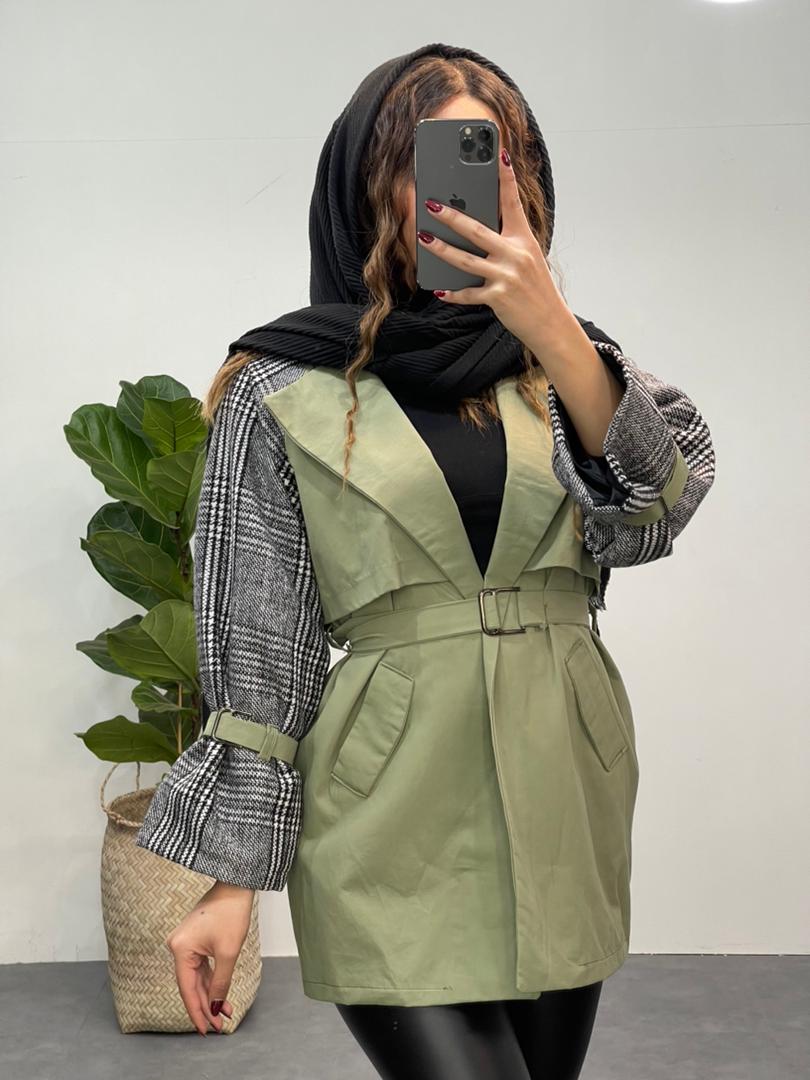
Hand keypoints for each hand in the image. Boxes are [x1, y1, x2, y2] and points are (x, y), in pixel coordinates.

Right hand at [165, 880, 254, 1034]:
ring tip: (224, 1013)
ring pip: (197, 978)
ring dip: (211, 995)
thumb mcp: (228, 953)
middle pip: (191, 985)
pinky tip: (220, 996)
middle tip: (219, 1026)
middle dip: (206, 1005)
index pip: (187, 989)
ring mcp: (185, 943)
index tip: (205, 1030)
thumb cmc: (231, 914)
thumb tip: (215, 1007)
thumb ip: (220, 983)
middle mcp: (178, 947)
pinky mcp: (195, 940)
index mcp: (180, 949)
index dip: (197, 1012)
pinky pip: (201, 967)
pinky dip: (211, 981)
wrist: (236, 886)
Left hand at [417, 147, 578, 361]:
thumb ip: (507, 243)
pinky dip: (453, 293)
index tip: (498, 154)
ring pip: (466, 260)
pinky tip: (439, 290)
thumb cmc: (537, 288)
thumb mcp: (528, 259)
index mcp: (524, 240)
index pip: (513, 203)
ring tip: (423, 238)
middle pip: (477, 231)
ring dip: (441, 249)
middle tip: (431, 205)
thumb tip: (476, 229)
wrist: (550, 323)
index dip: (505, 178)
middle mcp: (515, 255)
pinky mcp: (497, 298)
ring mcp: (506, 277)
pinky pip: (468, 294)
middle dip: (452, 217)